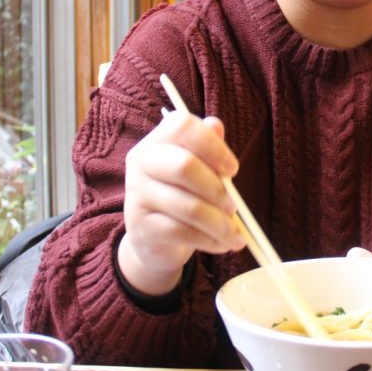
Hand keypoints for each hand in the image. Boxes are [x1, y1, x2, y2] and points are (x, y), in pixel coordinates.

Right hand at [118, 110, 243, 295]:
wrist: (155, 239)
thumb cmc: (182, 195)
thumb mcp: (198, 169)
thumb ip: (208, 147)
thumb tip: (215, 125)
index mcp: (157, 140)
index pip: (181, 126)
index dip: (213, 145)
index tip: (233, 169)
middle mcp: (141, 162)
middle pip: (184, 166)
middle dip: (217, 189)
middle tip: (234, 207)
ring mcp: (137, 195)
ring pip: (188, 206)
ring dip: (219, 223)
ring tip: (234, 234)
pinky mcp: (141, 227)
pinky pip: (182, 232)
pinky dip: (210, 241)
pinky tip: (222, 244)